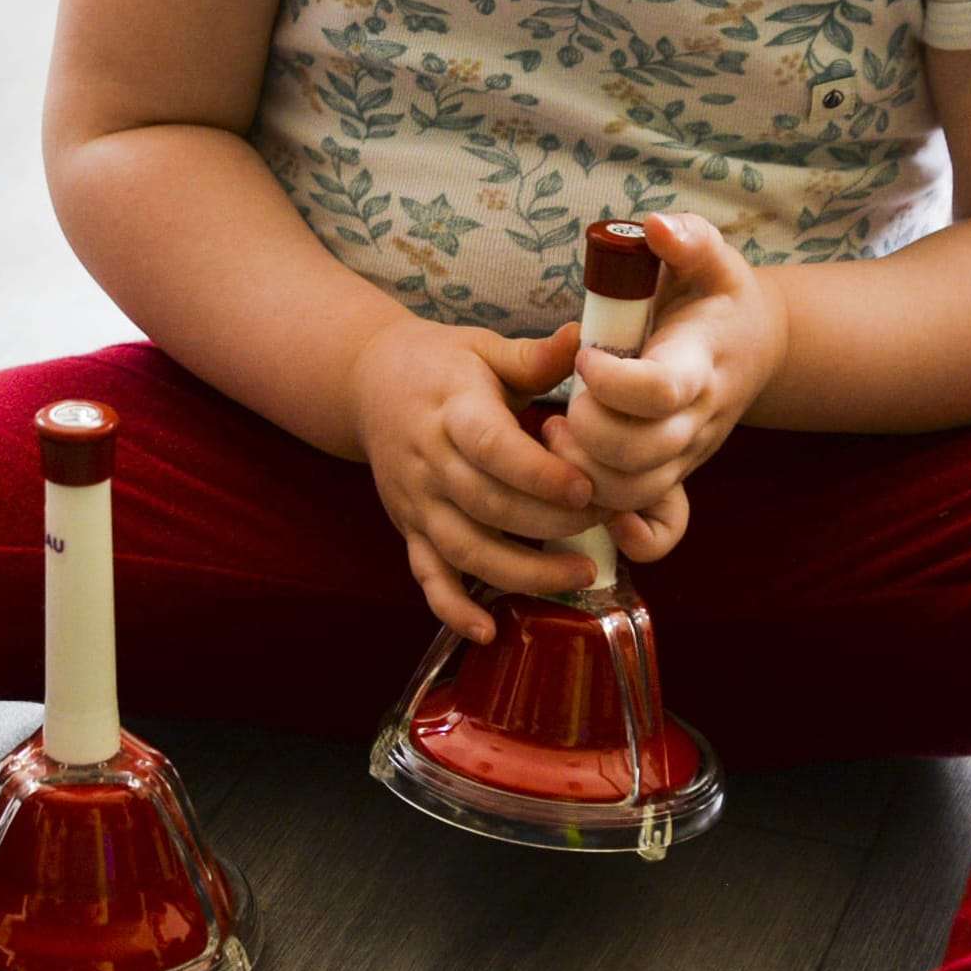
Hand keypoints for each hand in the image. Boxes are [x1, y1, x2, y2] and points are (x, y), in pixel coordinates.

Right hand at [349, 316, 612, 641]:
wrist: (367, 383)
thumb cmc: (442, 364)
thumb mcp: (485, 349)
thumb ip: (537, 356)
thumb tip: (586, 339)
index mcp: (451, 411)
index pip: (491, 448)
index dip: (538, 473)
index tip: (585, 488)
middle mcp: (428, 461)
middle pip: (487, 506)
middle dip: (548, 525)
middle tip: (604, 527)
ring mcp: (416, 502)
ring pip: (463, 549)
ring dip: (520, 572)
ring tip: (578, 577)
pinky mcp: (409, 529)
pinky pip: (428, 577)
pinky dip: (453, 609)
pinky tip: (487, 632)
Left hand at [542, 211, 788, 562]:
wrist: (753, 345)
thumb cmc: (716, 297)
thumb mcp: (709, 257)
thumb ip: (686, 240)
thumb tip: (654, 226)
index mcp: (699, 364)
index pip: (658, 390)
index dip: (612, 381)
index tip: (586, 357)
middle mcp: (696, 420)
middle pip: (638, 451)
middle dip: (585, 429)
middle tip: (562, 399)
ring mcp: (685, 455)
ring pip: (633, 491)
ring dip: (584, 471)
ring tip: (557, 430)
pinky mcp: (673, 478)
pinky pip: (655, 528)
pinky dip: (619, 524)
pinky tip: (585, 487)